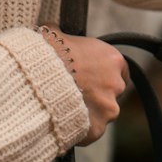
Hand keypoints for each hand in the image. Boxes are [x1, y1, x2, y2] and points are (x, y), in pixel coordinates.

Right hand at [39, 26, 127, 144]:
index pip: (119, 69)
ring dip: (89, 112)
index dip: (105, 73)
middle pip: (112, 92)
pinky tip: (66, 120)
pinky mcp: (97, 128)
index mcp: (112, 58)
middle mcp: (116, 84)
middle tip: (76, 92)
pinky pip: (90, 131)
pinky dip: (81, 130)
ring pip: (102, 113)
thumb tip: (51, 30)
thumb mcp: (56, 35)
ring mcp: (108, 108)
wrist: (42, 80)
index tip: (93, 76)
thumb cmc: (50, 54)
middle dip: (97, 94)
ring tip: (68, 107)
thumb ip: (63, 36)